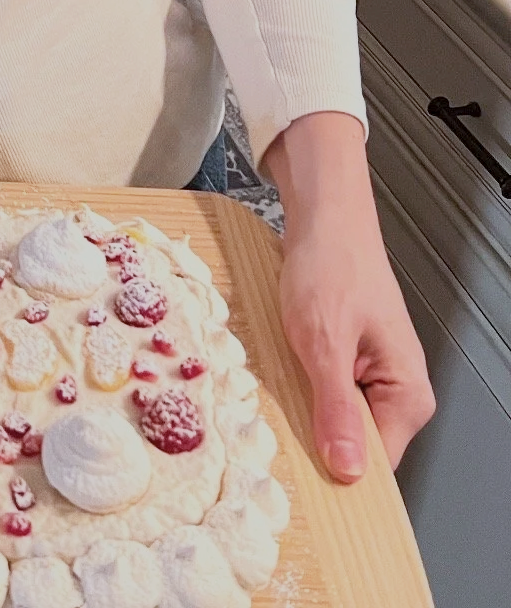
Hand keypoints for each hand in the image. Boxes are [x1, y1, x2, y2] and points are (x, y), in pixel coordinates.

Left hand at [261, 112, 434, 479]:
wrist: (324, 215)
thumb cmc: (330, 266)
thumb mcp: (324, 342)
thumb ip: (336, 408)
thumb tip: (349, 472)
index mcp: (408, 394)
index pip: (378, 465)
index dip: (337, 468)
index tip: (297, 468)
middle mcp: (398, 390)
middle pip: (357, 444)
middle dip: (317, 434)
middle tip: (279, 414)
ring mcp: (373, 374)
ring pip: (336, 417)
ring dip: (305, 405)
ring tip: (283, 375)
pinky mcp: (350, 359)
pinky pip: (326, 391)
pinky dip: (302, 383)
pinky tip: (284, 364)